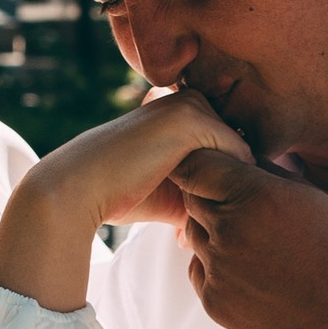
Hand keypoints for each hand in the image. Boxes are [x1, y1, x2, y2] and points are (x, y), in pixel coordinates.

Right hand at [0, 87, 249, 311]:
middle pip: (243, 150)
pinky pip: (238, 158)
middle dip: (234, 190)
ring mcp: (192, 105)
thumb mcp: (178, 187)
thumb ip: (210, 186)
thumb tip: (249, 207)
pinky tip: (188, 217)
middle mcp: (192, 99)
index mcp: (186, 108)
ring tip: (188, 226)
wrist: (78, 189)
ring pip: (243, 156)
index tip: (203, 221)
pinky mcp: (192, 120)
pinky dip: (226, 190)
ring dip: (231, 192)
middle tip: (192, 229)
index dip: (229, 186)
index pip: (232, 146)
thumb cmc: (123, 192)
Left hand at [174, 155, 327, 328]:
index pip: (196, 164)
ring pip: (195, 234)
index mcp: (255, 196)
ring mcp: (218, 270)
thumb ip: (273, 175)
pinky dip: (217, 265)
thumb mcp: (319, 198)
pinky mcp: (215, 303)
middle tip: (247, 206)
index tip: (223, 168)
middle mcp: (228, 230)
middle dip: (212, 194)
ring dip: (216, 231)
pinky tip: (254, 271)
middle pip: (192, 198)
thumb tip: (244, 159)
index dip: (207, 162)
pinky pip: (199, 270)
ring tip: (259, 243)